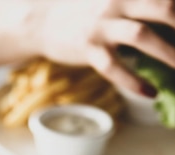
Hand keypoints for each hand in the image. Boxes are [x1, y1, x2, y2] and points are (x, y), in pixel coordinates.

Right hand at [42, 0, 174, 94]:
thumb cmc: (92, 13)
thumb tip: (170, 35)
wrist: (45, 20)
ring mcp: (102, 24)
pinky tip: (150, 92)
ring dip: (168, 53)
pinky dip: (133, 81)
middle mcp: (118, 0)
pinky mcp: (87, 48)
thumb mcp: (118, 3)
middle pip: (163, 6)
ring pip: (141, 36)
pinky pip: (113, 66)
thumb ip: (145, 11)